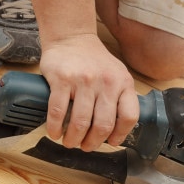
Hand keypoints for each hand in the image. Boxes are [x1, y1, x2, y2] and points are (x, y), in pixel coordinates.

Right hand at [39, 34, 138, 150]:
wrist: (72, 37)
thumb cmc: (94, 60)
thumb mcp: (117, 74)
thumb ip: (119, 97)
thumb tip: (115, 130)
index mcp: (123, 82)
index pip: (129, 116)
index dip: (120, 134)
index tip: (111, 142)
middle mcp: (106, 82)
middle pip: (103, 125)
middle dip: (93, 142)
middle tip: (85, 146)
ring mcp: (84, 81)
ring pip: (80, 122)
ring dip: (73, 139)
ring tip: (69, 142)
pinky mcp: (62, 79)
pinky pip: (58, 112)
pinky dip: (55, 128)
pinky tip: (54, 132)